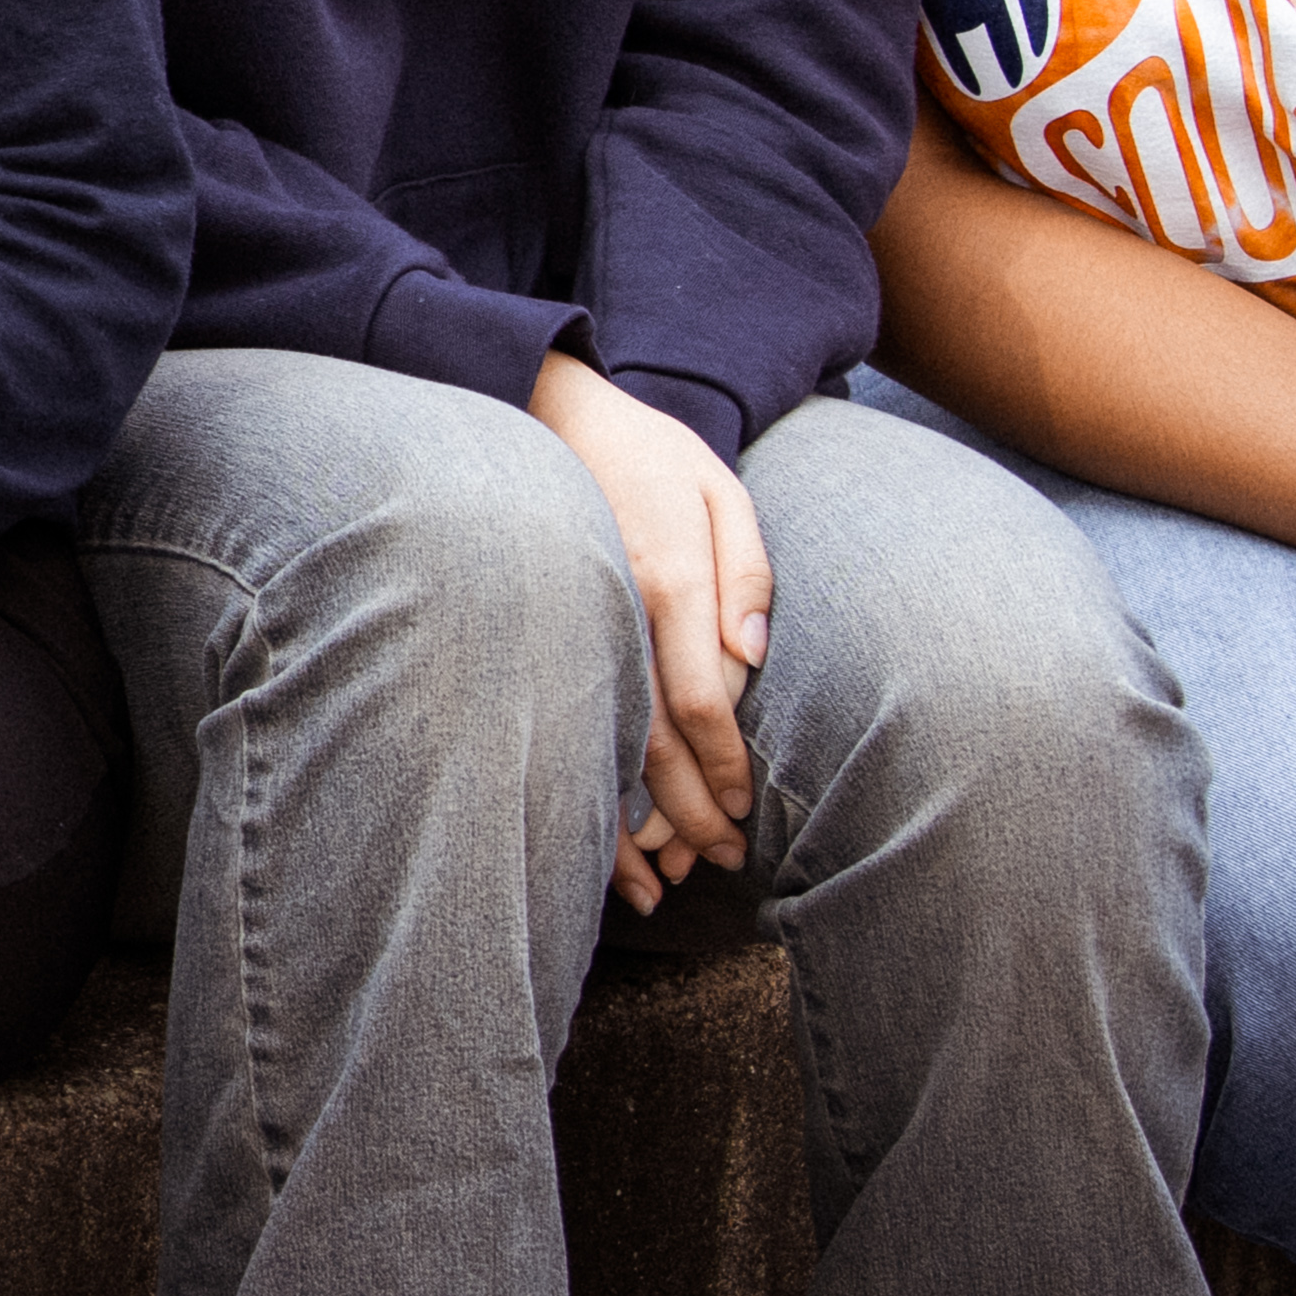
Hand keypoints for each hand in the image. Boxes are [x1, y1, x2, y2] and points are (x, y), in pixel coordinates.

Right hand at [524, 356, 766, 903]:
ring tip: (657, 883)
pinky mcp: (546, 628)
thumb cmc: (648, 454)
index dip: (725, 769)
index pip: (704, 702)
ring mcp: (572, 622)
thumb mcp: (720, 491)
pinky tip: (595, 829)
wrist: (541, 412)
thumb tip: (755, 655)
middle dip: (687, 815)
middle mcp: (615, 612)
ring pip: (600, 743)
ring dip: (627, 823)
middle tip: (720, 861)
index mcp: (666, 578)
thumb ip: (747, 574)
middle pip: (653, 741)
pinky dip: (579, 784)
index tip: (742, 812)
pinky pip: (565, 718)